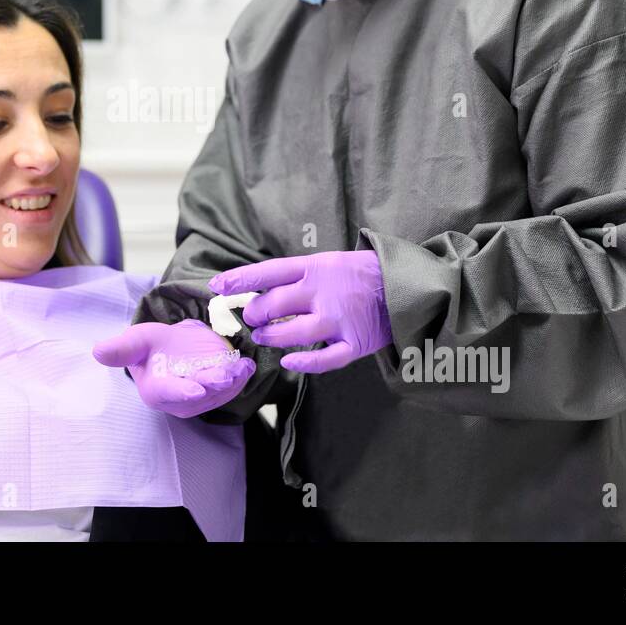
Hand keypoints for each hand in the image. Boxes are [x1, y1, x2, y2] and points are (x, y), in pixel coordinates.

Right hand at [92, 320, 256, 418]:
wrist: (173, 350)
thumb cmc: (152, 346)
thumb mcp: (137, 341)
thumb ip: (121, 349)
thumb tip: (96, 351)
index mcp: (156, 390)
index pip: (169, 393)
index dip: (182, 392)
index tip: (196, 390)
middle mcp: (179, 400)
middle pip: (200, 394)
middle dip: (214, 384)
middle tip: (226, 374)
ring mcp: (201, 399)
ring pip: (220, 392)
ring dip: (233, 381)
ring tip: (241, 366)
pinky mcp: (218, 393)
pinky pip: (232, 388)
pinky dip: (241, 377)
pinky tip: (246, 364)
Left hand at [209, 250, 390, 373]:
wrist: (407, 284)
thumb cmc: (360, 273)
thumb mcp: (328, 262)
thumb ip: (298, 277)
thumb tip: (259, 291)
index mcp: (316, 267)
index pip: (269, 272)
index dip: (240, 279)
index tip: (217, 286)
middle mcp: (324, 292)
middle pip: (275, 305)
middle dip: (255, 314)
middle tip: (252, 318)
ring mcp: (340, 319)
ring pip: (294, 333)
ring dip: (272, 337)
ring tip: (265, 336)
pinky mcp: (356, 342)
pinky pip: (326, 358)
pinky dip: (305, 362)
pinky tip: (289, 361)